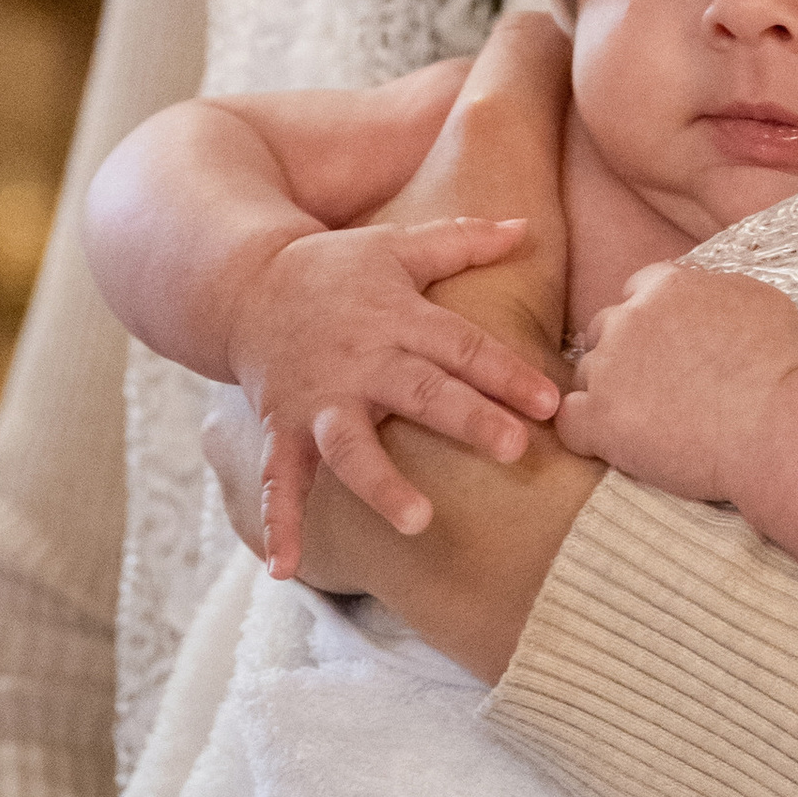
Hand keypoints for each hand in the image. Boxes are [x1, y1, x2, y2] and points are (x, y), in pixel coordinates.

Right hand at [235, 217, 562, 573]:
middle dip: (466, 419)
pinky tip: (286, 571)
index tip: (553, 402)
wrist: (244, 285)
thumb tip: (528, 225)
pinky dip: (279, 524)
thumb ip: (462, 240)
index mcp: (397, 319)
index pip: (462, 346)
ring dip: (381, 484)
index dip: (507, 373)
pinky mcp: (280, 428)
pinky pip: (279, 480)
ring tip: (417, 521)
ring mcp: (318, 400)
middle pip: (420, 391)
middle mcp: (360, 362)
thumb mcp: (395, 246)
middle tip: (514, 447)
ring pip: (351, 445)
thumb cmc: (334, 271)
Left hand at [556, 265, 797, 504]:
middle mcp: (629, 318)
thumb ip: (715, 290)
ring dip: (609, 395)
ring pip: (588, 376)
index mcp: (665, 286)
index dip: (651, 323)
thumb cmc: (780, 367)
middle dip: (626, 356)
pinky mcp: (599, 419)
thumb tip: (706, 297)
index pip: (636, 293)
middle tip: (660, 390)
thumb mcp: (759, 300)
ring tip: (649, 424)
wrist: (776, 427)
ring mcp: (609, 368)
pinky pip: (570, 422)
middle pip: (605, 330)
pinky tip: (615, 445)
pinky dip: (588, 434)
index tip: (670, 350)